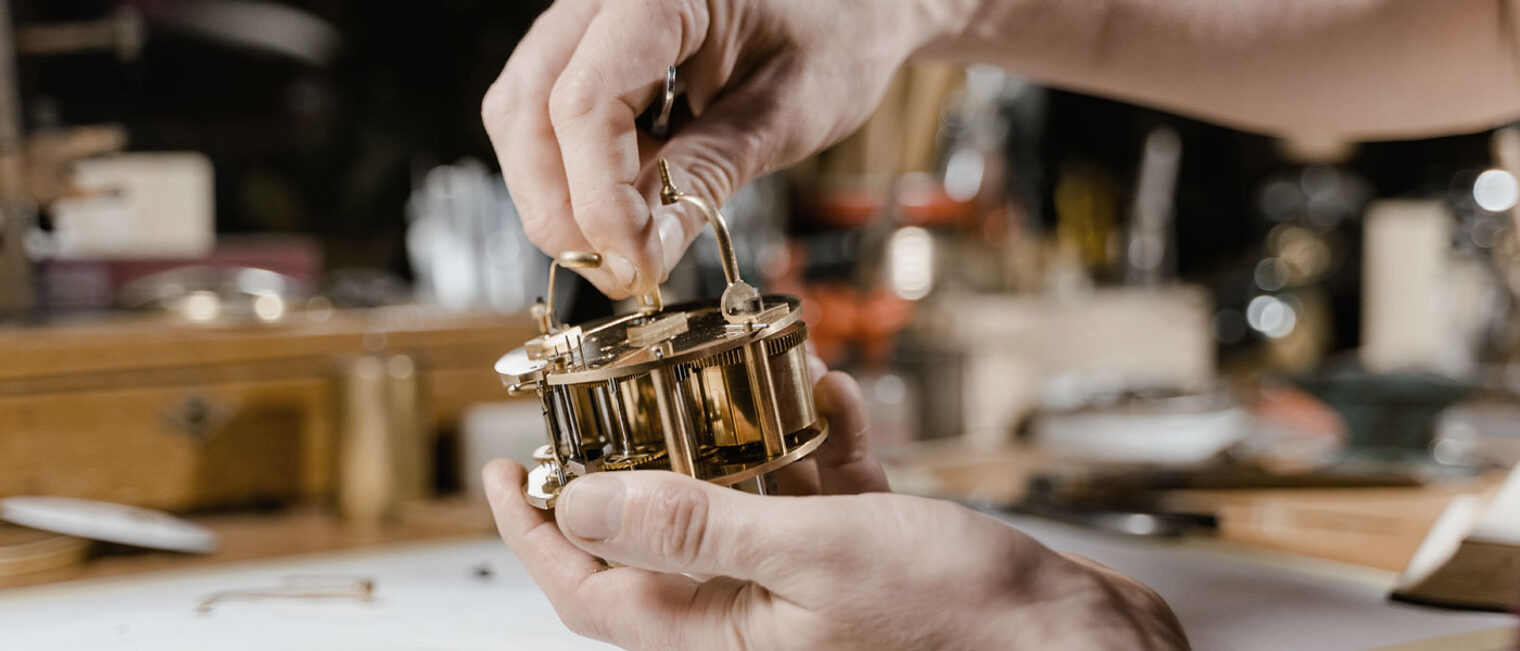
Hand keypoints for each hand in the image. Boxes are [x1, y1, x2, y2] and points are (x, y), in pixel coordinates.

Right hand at [481, 0, 938, 296]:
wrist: (851, 3)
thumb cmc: (835, 33)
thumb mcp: (790, 111)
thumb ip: (711, 174)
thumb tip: (645, 254)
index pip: (583, 101)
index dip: (597, 198)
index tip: (636, 263)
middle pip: (526, 109)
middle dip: (559, 207)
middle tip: (618, 273)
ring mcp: (585, 22)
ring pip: (520, 117)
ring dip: (556, 198)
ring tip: (622, 252)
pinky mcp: (586, 53)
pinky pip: (544, 119)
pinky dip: (571, 178)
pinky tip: (623, 212)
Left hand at [483, 364, 1186, 649]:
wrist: (1073, 636)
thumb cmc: (957, 617)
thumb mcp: (810, 556)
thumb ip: (694, 527)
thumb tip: (581, 503)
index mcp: (720, 633)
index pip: (590, 590)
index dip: (536, 532)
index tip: (504, 468)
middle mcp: (753, 611)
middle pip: (658, 532)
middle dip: (641, 456)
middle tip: (623, 391)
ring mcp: (806, 581)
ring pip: (741, 497)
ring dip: (742, 431)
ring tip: (743, 370)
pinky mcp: (860, 554)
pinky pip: (816, 487)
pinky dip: (821, 438)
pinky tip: (838, 393)